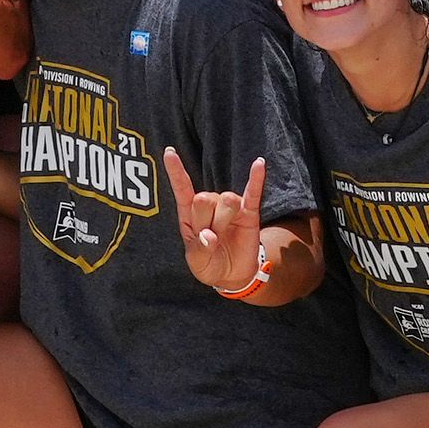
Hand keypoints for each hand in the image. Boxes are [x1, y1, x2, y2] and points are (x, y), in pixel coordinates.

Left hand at [162, 146, 277, 298]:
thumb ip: (200, 249)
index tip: (169, 153)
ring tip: (224, 235)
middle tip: (212, 239)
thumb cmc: (209, 264)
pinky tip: (259, 164)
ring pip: (226, 201)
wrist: (233, 274)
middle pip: (203, 198)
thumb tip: (209, 236)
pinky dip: (256, 179)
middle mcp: (209, 204)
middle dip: (206, 221)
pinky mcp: (248, 212)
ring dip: (224, 221)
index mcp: (189, 214)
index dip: (176, 171)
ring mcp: (229, 206)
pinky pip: (253, 193)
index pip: (182, 188)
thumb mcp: (197, 262)